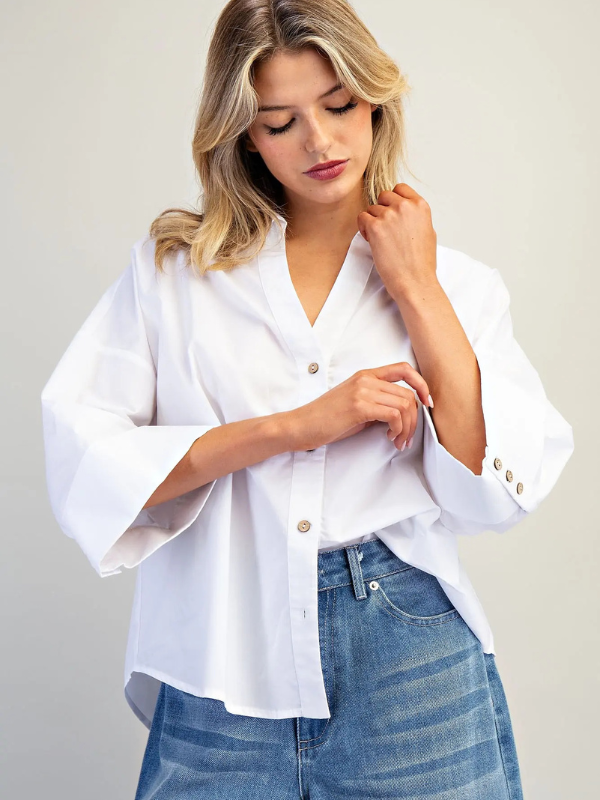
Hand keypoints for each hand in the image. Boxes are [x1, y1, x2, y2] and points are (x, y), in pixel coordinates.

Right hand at [288, 362, 432, 451]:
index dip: (421, 384)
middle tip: (406, 437)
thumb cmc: (326, 419)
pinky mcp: (359, 406)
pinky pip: (394, 415)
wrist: (301, 426)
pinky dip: (398, 429)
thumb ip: (378, 402)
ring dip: (407, 428)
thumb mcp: (356, 405)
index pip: (404, 369)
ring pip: (405, 405)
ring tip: (398, 440)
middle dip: (414, 420)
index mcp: (366, 375)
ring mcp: (362, 391)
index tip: (427, 402)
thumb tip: (402, 413)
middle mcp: (366, 379)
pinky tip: (389, 437)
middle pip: (409, 394)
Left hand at [357, 183, 438, 299]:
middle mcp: (405, 206)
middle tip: (385, 229)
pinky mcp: (375, 226)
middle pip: (384, 196)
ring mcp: (389, 215)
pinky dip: (364, 229)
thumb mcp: (428, 232)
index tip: (392, 213)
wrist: (415, 281)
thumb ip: (415, 216)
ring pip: (371, 209)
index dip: (393, 201)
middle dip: (382, 210)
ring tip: (381, 240)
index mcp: (420, 206)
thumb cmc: (422, 263)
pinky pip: (362, 218)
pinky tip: (372, 241)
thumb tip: (405, 212)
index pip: (400, 188)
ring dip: (373, 222)